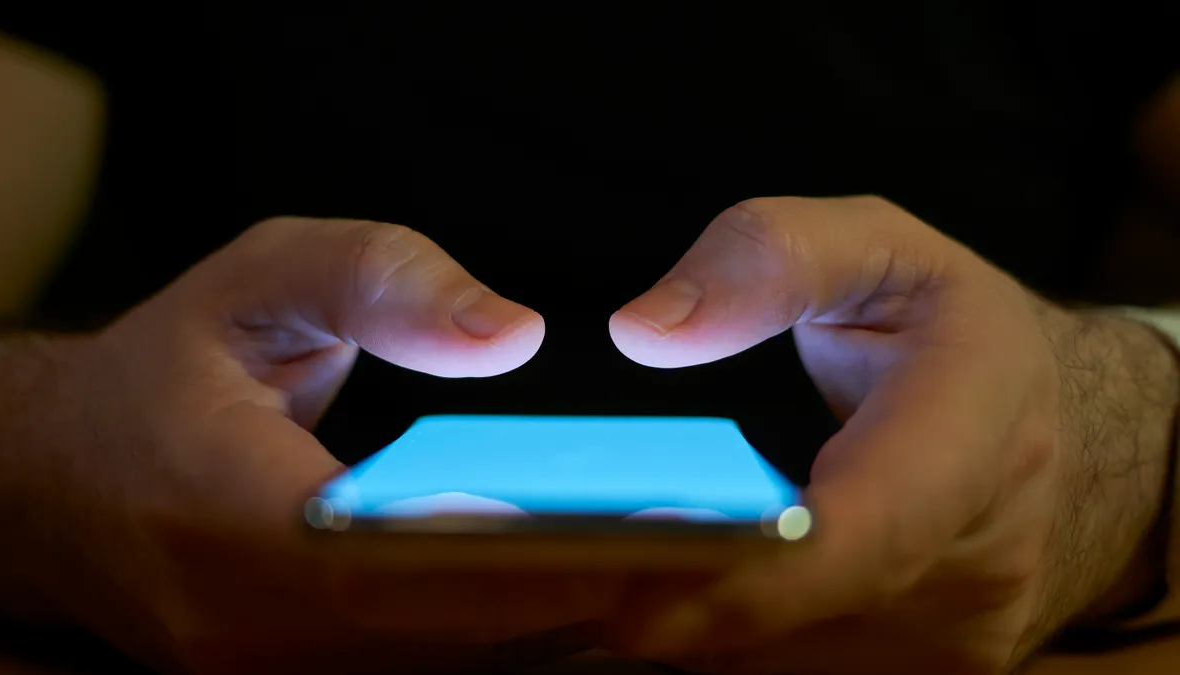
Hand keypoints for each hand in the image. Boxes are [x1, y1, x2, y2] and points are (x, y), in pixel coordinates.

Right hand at [40, 218, 619, 673]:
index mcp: (226, 516)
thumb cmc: (171, 369)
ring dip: (559, 624)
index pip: (404, 559)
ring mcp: (268, 674)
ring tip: (676, 571)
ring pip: (448, 667)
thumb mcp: (261, 278)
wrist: (62, 478)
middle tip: (712, 558)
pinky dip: (512, 633)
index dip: (536, 553)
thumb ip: (384, 281)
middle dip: (582, 598)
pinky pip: (428, 670)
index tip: (659, 533)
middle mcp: (247, 628)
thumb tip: (510, 338)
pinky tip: (590, 590)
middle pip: (446, 635)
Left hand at [604, 196, 1179, 673]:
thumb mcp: (882, 246)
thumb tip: (646, 332)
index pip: (859, 535)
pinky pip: (786, 663)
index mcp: (972, 436)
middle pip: (794, 618)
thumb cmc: (958, 331)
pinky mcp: (915, 669)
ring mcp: (949, 637)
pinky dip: (713, 630)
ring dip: (677, 617)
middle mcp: (974, 564)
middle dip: (661, 596)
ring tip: (575, 565)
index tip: (617, 583)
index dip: (739, 574)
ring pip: (777, 656)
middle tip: (530, 567)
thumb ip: (771, 258)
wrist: (1056, 431)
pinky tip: (656, 584)